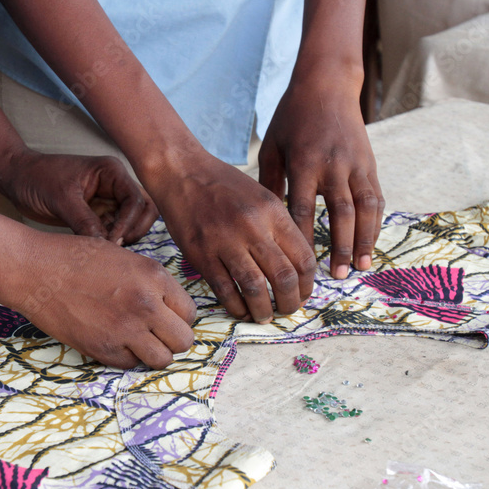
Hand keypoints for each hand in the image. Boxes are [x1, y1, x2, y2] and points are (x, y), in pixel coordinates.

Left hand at [0, 148, 157, 244]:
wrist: (17, 179)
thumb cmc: (37, 178)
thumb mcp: (62, 199)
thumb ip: (85, 221)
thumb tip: (106, 247)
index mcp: (111, 172)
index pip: (136, 200)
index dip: (129, 222)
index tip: (113, 241)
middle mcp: (115, 185)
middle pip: (144, 210)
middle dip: (135, 230)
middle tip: (116, 247)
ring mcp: (108, 200)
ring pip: (132, 223)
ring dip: (125, 237)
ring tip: (106, 250)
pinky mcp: (98, 215)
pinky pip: (115, 230)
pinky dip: (111, 242)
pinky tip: (98, 251)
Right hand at [16, 233, 195, 368]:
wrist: (35, 270)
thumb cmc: (76, 258)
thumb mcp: (125, 257)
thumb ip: (151, 282)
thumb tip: (169, 307)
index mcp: (154, 277)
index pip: (190, 313)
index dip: (179, 316)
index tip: (166, 315)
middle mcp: (146, 305)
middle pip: (184, 340)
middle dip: (172, 338)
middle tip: (156, 332)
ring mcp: (125, 330)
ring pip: (162, 360)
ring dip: (153, 352)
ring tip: (138, 340)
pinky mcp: (103, 349)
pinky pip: (131, 365)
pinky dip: (126, 357)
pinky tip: (113, 340)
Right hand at [149, 157, 315, 323]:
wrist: (182, 172)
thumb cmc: (223, 185)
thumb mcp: (261, 197)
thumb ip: (279, 228)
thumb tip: (296, 266)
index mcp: (273, 212)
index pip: (303, 258)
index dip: (307, 284)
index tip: (302, 294)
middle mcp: (252, 227)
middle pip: (284, 277)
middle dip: (290, 303)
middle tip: (286, 310)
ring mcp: (225, 241)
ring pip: (255, 288)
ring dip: (263, 310)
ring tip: (264, 316)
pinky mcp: (201, 254)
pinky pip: (224, 290)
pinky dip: (236, 306)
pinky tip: (240, 310)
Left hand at [258, 82, 384, 278]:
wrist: (327, 85)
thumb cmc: (291, 118)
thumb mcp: (273, 146)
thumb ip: (270, 183)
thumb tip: (265, 222)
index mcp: (304, 162)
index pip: (304, 208)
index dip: (304, 237)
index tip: (300, 263)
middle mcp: (333, 165)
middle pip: (340, 213)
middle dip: (340, 246)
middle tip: (337, 277)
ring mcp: (356, 164)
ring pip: (365, 208)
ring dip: (364, 240)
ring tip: (360, 267)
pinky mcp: (370, 163)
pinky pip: (376, 198)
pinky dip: (375, 223)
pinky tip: (371, 244)